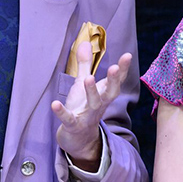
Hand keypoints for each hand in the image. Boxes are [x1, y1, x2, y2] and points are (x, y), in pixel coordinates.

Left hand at [51, 46, 132, 170]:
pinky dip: (62, 113)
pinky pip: (69, 119)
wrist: (78, 139)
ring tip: (88, 79)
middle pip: (110, 93)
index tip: (127, 55)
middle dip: (113, 80)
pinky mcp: (73, 125)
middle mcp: (99, 104)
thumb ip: (85, 65)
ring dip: (91, 92)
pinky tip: (55, 104)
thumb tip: (85, 42)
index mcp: (103, 93)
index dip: (123, 69)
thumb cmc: (83, 107)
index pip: (116, 81)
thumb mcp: (83, 84)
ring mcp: (87, 115)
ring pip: (93, 104)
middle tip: (115, 68)